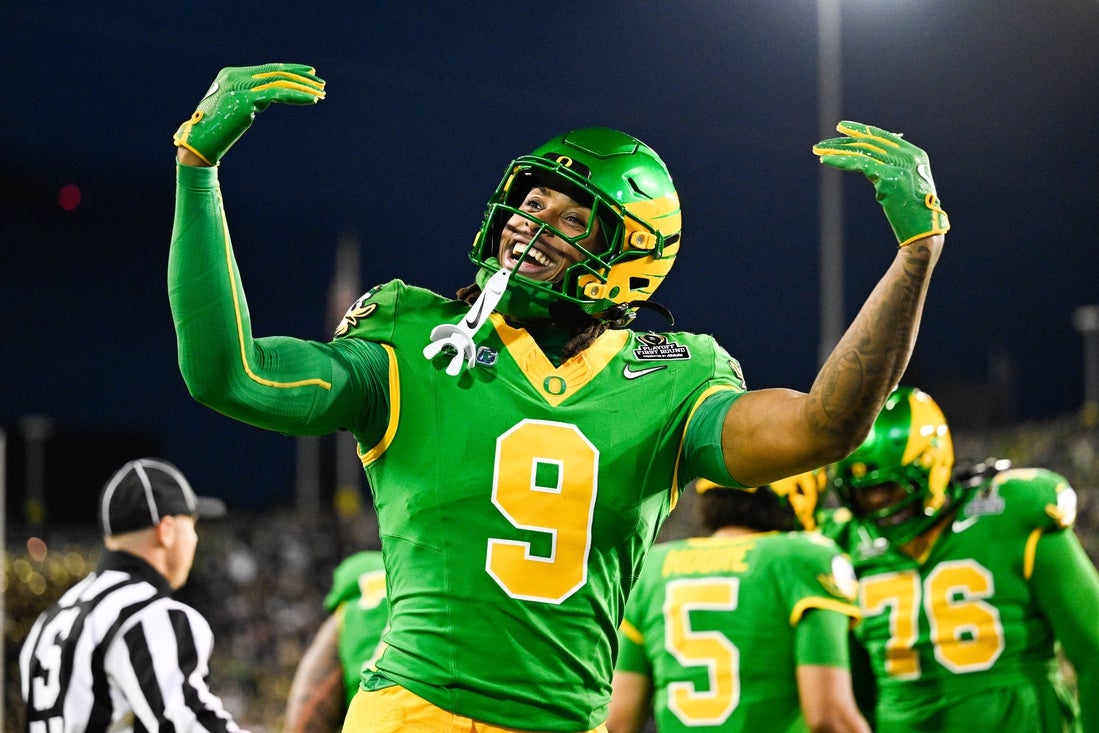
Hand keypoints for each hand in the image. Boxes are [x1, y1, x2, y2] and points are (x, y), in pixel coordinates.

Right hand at [173, 63, 325, 164]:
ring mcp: (240, 85)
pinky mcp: (246, 99)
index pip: (268, 68)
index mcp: (231, 74)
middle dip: (301, 77)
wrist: (200, 142)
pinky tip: (312, 100)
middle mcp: (235, 75)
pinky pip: (279, 94)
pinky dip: (297, 96)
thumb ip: (251, 98)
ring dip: (304, 88)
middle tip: (321, 83)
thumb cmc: (217, 130)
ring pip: (280, 82)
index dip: (291, 70)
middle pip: (276, 72)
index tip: (309, 74)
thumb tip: (268, 97)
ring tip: (321, 94)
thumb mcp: (235, 107)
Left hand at [813, 121, 949, 246]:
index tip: (842, 127)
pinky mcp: (889, 178)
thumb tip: (868, 163)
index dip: (861, 130)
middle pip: (869, 143)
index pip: (883, 137)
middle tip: (822, 142)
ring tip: (818, 149)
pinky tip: (825, 159)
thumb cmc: (913, 211)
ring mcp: (899, 166)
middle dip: (844, 141)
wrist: (924, 230)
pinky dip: (840, 161)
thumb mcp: (906, 184)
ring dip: (837, 150)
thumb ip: (891, 169)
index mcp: (914, 154)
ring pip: (861, 152)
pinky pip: (859, 164)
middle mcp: (908, 157)